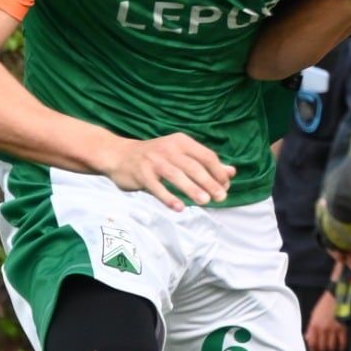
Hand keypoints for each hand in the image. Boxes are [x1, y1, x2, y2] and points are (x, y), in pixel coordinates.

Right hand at [99, 132, 232, 210]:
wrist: (119, 155)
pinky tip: (179, 208)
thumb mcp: (180, 155)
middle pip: (193, 166)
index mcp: (181, 142)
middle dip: (209, 182)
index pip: (206, 156)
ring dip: (192, 188)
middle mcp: (168, 149)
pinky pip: (156, 187)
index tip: (226, 187)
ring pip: (176, 175)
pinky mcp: (141, 174)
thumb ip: (205, 163)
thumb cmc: (156, 157)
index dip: (218, 172)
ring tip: (205, 201)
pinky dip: (168, 197)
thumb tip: (232, 172)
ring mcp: (153, 161)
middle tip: (221, 197)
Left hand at [304, 290, 346, 350]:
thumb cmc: (325, 304)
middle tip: (326, 350)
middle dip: (324, 350)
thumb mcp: (314, 314)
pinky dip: (342, 347)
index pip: (312, 343)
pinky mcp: (343, 329)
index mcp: (314, 325)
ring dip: (332, 349)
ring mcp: (333, 329)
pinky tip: (341, 347)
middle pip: (322, 347)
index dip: (314, 350)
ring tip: (334, 348)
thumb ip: (311, 327)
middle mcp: (322, 329)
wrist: (337, 295)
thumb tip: (307, 338)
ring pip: (331, 347)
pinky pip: (342, 343)